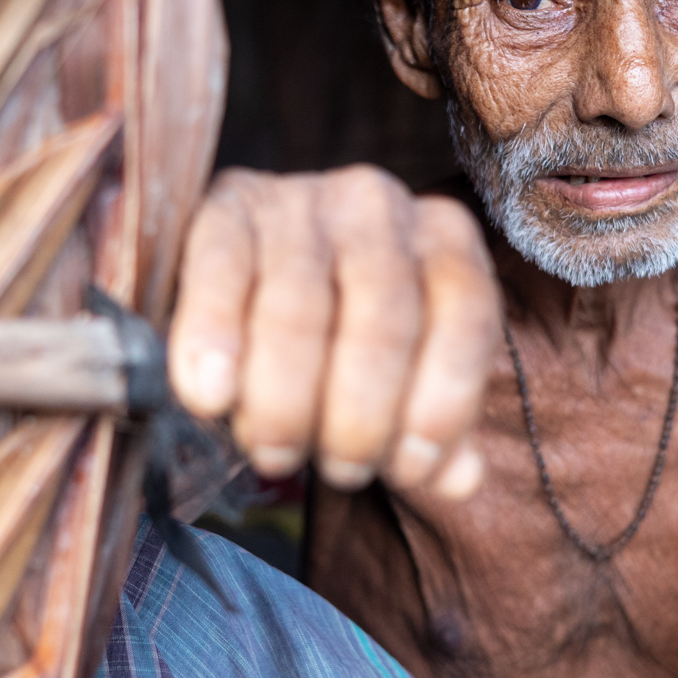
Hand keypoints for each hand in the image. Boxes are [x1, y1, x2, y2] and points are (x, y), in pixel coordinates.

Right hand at [169, 166, 498, 497]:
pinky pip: (220, 271)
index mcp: (444, 238)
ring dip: (286, 400)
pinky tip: (210, 398)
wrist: (247, 272)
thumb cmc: (340, 335)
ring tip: (275, 452)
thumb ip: (433, 423)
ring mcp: (300, 199)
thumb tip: (458, 478)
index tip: (406, 471)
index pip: (467, 317)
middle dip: (360, 417)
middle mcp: (379, 206)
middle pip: (384, 319)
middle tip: (337, 470)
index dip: (443, 406)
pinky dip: (213, 340)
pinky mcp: (226, 205)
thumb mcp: (402, 374)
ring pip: (300, 306)